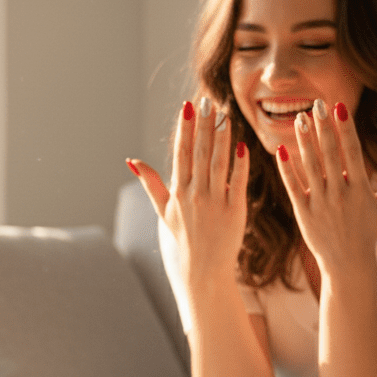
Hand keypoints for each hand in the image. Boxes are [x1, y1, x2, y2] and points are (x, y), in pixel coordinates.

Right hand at [126, 97, 249, 284]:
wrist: (201, 274)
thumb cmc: (180, 244)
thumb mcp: (162, 214)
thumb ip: (151, 184)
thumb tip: (132, 161)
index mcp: (177, 193)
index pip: (181, 153)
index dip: (185, 129)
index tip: (188, 107)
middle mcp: (195, 195)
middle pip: (200, 153)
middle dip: (204, 126)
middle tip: (208, 102)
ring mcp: (215, 203)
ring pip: (219, 163)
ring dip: (222, 138)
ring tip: (226, 116)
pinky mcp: (235, 212)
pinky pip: (238, 182)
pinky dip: (240, 163)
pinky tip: (243, 145)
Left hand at [276, 99, 376, 272]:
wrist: (348, 263)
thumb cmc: (368, 233)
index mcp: (360, 189)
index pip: (352, 152)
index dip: (346, 129)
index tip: (340, 108)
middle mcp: (340, 194)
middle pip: (330, 155)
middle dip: (323, 128)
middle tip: (316, 104)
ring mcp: (321, 203)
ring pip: (310, 167)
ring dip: (304, 141)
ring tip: (298, 119)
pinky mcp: (303, 213)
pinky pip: (293, 187)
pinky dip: (286, 169)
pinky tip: (280, 150)